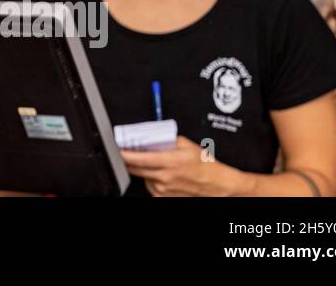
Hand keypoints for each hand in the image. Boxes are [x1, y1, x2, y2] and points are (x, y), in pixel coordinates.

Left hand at [121, 136, 251, 196]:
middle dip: (128, 160)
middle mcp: (165, 177)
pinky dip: (151, 179)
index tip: (118, 147)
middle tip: (127, 152)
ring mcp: (164, 189)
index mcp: (170, 162)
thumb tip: (151, 136)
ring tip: (156, 164)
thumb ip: (166, 140)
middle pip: (135, 168)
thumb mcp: (186, 145)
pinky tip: (162, 175)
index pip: (138, 158)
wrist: (218, 185)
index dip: (124, 153)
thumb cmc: (205, 165)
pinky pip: (150, 186)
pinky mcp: (164, 197)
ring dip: (143, 169)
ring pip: (142, 177)